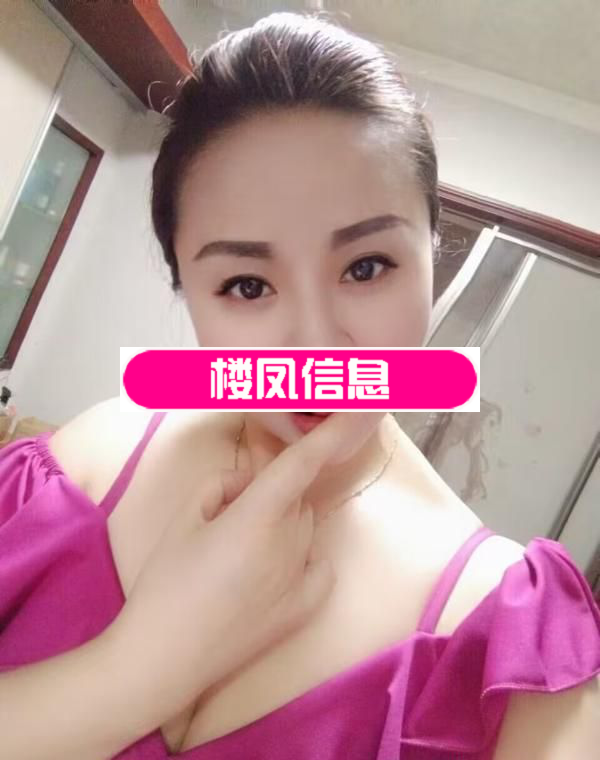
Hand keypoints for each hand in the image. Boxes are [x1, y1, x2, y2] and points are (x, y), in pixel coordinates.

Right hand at [106, 412, 370, 722]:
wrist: (163, 657)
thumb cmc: (166, 582)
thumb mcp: (185, 518)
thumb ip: (222, 484)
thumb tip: (246, 482)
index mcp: (257, 516)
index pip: (301, 465)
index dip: (330, 434)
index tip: (356, 410)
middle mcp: (289, 543)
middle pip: (296, 498)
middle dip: (272, 493)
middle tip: (230, 513)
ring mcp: (301, 578)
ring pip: (304, 528)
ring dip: (283, 523)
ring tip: (239, 551)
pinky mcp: (303, 609)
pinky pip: (319, 565)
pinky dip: (304, 555)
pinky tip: (271, 568)